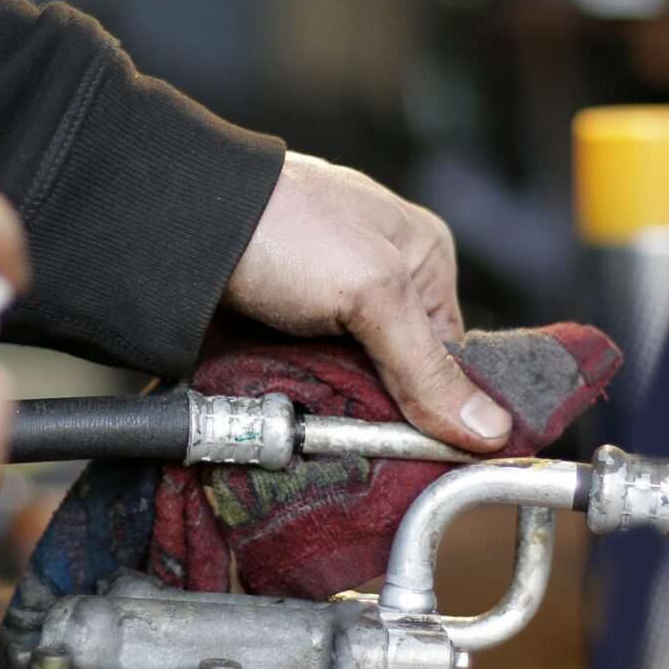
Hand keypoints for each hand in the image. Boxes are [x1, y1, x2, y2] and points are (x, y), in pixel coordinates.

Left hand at [222, 152, 508, 449]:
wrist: (177, 219)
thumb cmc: (284, 226)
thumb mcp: (372, 293)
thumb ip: (426, 367)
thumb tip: (490, 429)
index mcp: (420, 258)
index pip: (451, 355)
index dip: (440, 405)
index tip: (428, 450)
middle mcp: (377, 282)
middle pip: (397, 377)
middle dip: (379, 414)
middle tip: (365, 444)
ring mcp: (323, 308)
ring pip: (346, 388)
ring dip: (332, 415)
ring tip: (321, 435)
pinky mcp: (276, 332)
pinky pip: (300, 386)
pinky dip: (294, 406)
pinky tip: (289, 422)